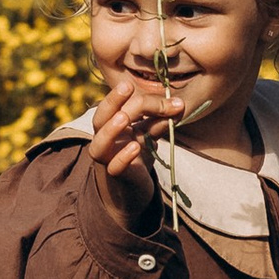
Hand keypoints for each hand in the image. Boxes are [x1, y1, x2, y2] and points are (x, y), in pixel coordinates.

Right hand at [86, 69, 185, 225]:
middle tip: (127, 86)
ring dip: (110, 130)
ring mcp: (107, 159)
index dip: (143, 100)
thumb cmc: (136, 157)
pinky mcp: (115, 177)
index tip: (172, 101)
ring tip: (123, 117)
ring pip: (100, 144)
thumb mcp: (148, 136)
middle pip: (100, 118)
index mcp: (111, 125)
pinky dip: (123, 157)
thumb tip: (178, 105)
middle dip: (112, 101)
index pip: (119, 105)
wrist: (131, 191)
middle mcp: (105, 140)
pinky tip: (135, 147)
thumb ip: (159, 121)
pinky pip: (113, 167)